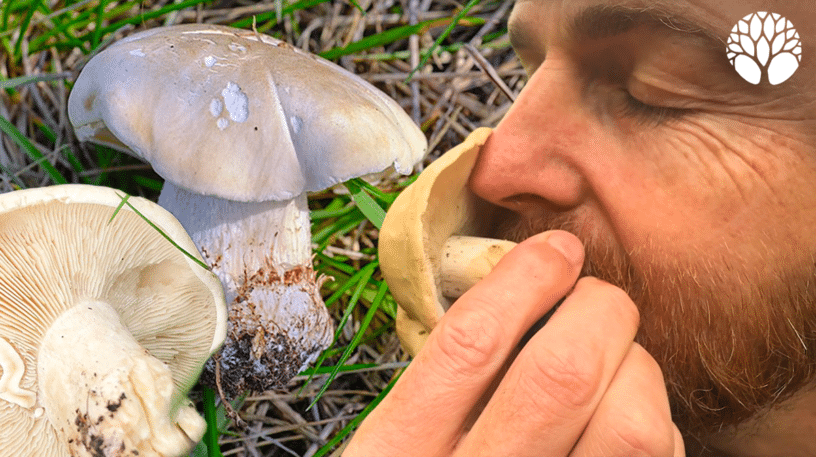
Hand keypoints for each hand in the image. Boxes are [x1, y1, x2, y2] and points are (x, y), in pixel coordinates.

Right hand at [344, 231, 684, 456]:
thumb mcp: (392, 447)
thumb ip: (439, 387)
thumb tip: (520, 296)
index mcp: (399, 455)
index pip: (472, 342)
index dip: (525, 279)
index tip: (553, 252)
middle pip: (565, 371)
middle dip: (598, 309)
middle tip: (596, 296)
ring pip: (629, 425)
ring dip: (638, 367)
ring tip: (619, 357)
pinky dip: (655, 424)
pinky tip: (627, 415)